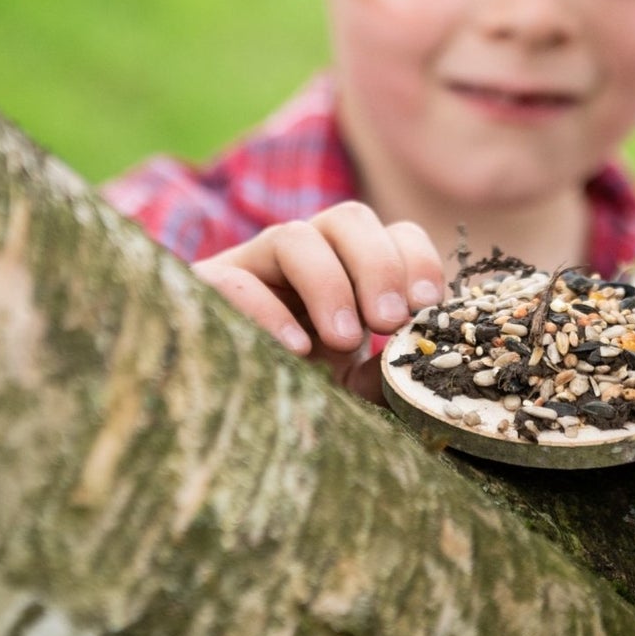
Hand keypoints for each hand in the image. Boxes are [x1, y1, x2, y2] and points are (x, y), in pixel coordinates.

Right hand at [192, 201, 445, 398]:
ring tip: (345, 339)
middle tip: (390, 320)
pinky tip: (295, 350)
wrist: (226, 416)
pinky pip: (236, 281)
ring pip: (293, 236)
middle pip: (349, 219)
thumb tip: (403, 368)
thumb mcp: (352, 390)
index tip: (427, 306)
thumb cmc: (300, 396)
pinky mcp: (207, 290)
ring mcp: (254, 266)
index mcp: (351, 269)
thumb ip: (381, 379)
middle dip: (378, 265)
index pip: (395, 234)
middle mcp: (306, 255)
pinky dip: (269, 311)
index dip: (417, 260)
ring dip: (328, 283)